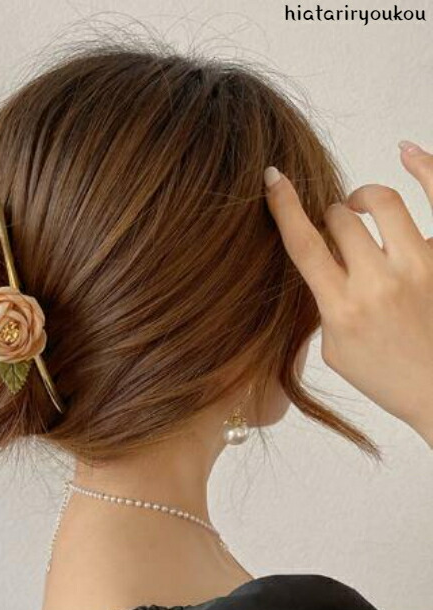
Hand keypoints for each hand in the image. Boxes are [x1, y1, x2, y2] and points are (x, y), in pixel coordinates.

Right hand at [264, 141, 432, 447]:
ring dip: (361, 198)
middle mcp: (378, 282)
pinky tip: (409, 152)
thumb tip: (323, 265)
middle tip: (334, 231)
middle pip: (339, 219)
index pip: (304, 244)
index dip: (284, 206)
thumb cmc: (387, 376)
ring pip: (381, 201)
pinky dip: (425, 168)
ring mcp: (418, 267)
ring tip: (360, 207)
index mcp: (341, 308)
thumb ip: (324, 304)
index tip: (272, 178)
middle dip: (329, 218)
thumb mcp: (335, 350)